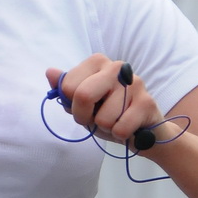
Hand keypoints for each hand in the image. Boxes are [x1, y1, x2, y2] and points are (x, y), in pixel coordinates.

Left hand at [45, 55, 165, 148]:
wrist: (144, 131)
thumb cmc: (110, 114)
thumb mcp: (83, 102)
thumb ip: (66, 89)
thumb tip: (50, 72)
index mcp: (98, 62)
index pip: (68, 85)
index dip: (72, 105)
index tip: (83, 109)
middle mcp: (117, 66)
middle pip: (83, 96)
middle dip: (84, 117)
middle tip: (95, 119)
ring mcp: (135, 83)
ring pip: (103, 118)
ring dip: (106, 128)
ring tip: (116, 121)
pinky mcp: (147, 102)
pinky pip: (120, 128)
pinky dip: (120, 135)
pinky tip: (128, 127)